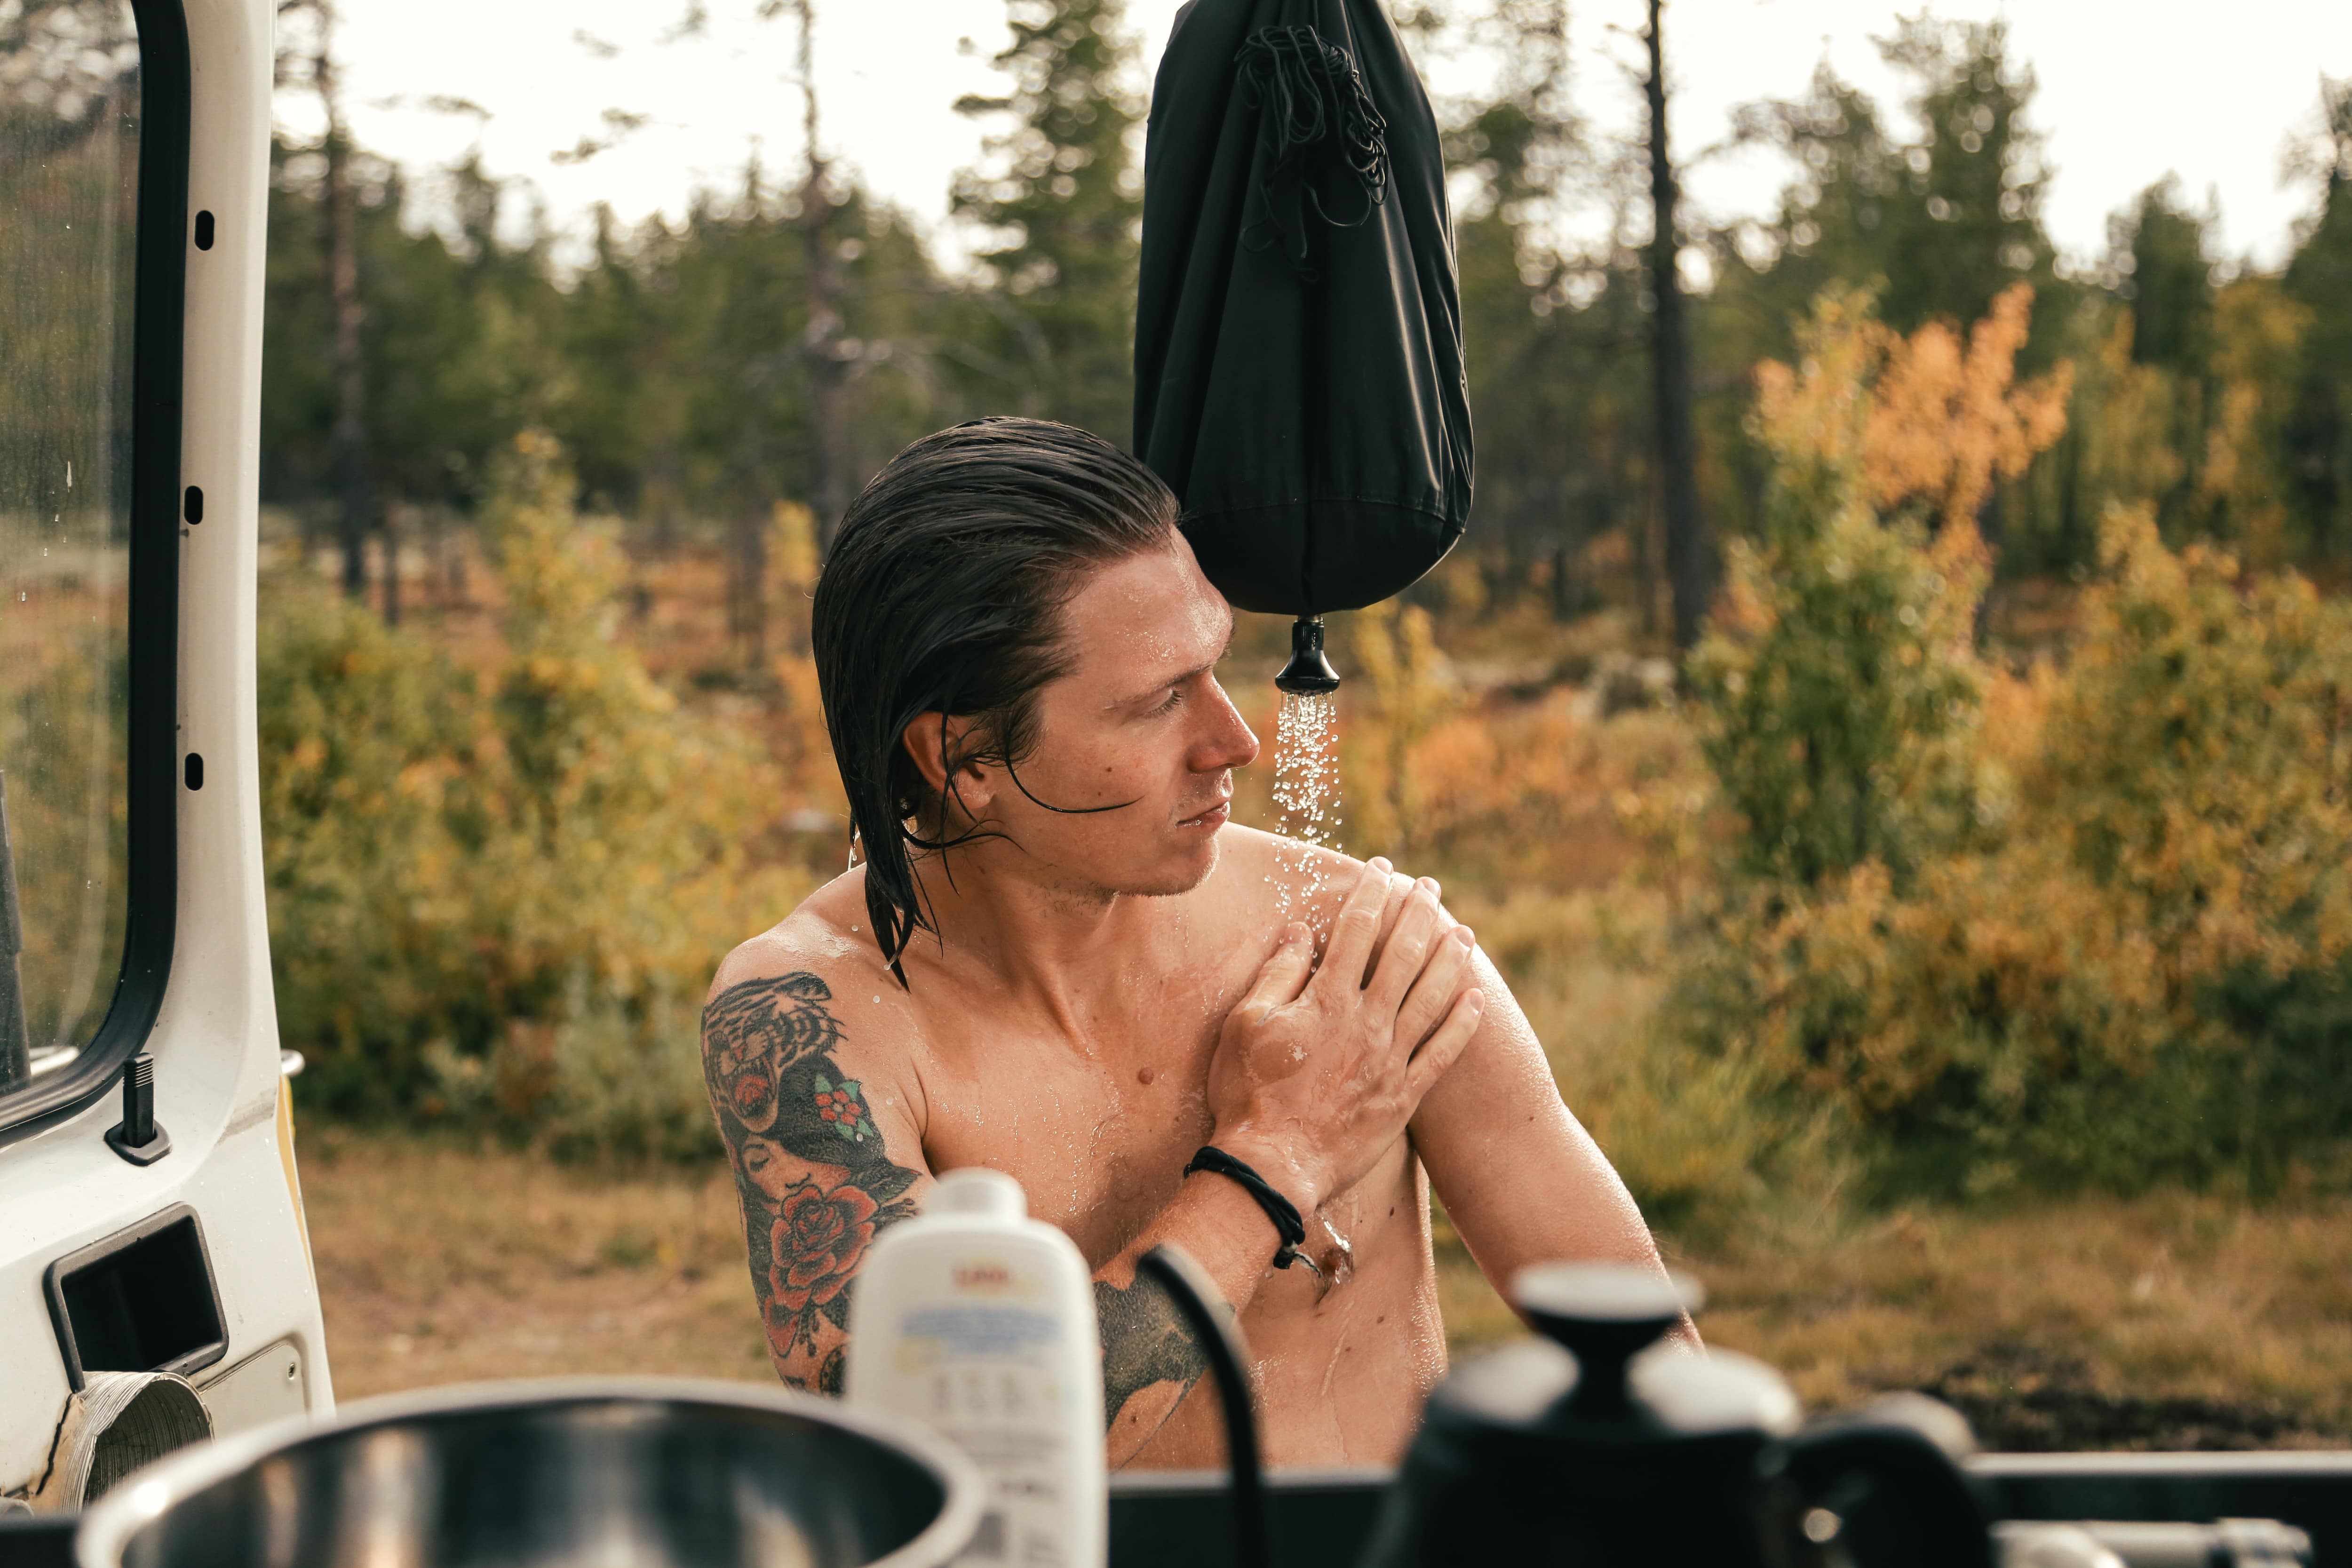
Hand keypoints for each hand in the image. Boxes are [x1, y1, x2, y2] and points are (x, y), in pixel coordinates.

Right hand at [1205, 858, 1484, 1214]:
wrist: (1272, 1165)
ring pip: (1432, 998)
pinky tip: (1476, 1001)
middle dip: (1419, 915)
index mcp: (1327, 1000)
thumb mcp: (1246, 1024)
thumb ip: (1278, 974)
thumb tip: (1300, 932)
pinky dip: (1462, 1025)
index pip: (1356, 932)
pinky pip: (1442, 1054)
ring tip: (1464, 933)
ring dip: (1450, 960)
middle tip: (1430, 888)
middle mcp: (1367, 1023)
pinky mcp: (1402, 1096)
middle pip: (1404, 955)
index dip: (1369, 895)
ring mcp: (1389, 1060)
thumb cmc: (1247, 1093)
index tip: (1380, 871)